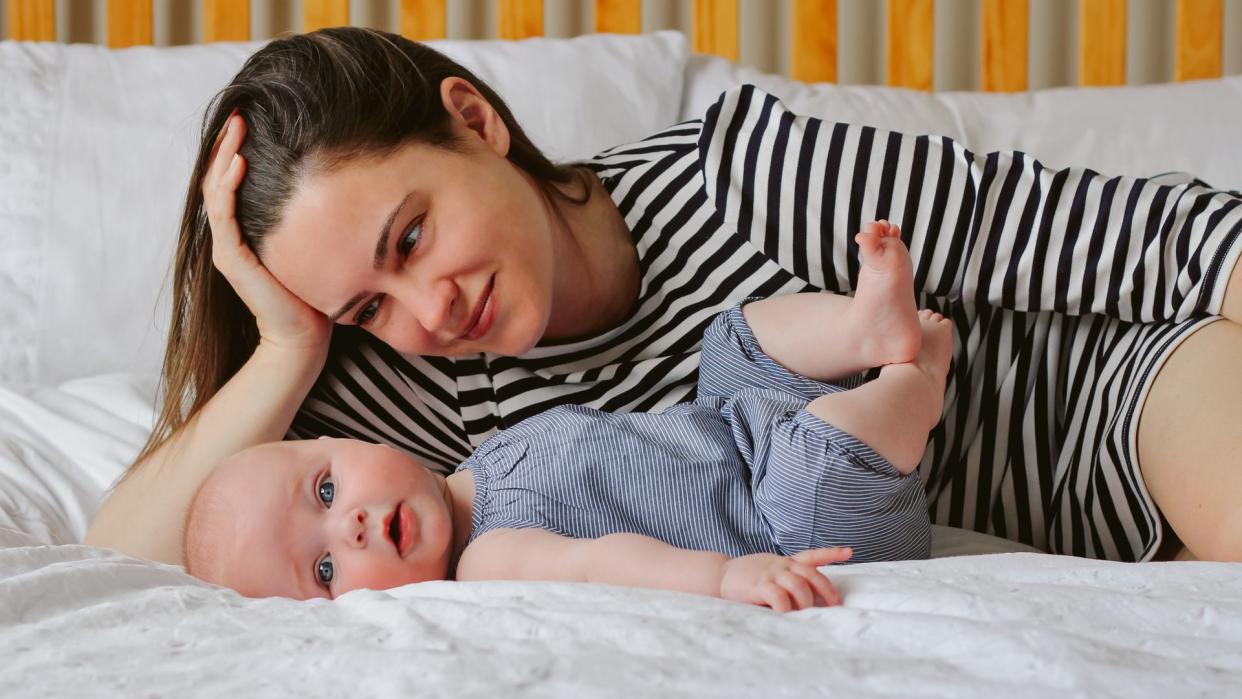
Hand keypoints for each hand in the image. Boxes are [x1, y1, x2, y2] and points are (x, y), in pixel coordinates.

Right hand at [202, 111, 331, 356]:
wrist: (304, 338)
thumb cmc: (312, 297)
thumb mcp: (309, 246)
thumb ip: (304, 221)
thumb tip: (325, 187)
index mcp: (243, 235)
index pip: (230, 183)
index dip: (234, 151)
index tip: (249, 121)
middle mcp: (229, 239)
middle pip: (217, 180)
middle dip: (226, 144)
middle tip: (239, 113)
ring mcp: (227, 249)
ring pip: (216, 191)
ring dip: (224, 156)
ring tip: (236, 127)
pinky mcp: (232, 259)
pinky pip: (225, 215)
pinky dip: (229, 186)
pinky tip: (240, 162)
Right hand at [719, 547, 851, 611]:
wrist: (719, 576)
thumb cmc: (747, 580)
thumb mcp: (769, 573)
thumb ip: (786, 580)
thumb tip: (809, 599)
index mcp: (785, 562)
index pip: (812, 555)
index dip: (831, 553)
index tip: (849, 551)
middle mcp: (781, 565)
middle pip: (812, 574)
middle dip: (826, 591)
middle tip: (834, 606)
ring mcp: (770, 574)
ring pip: (799, 585)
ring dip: (807, 602)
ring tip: (808, 615)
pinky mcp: (759, 585)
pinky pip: (778, 596)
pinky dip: (786, 608)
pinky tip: (787, 615)